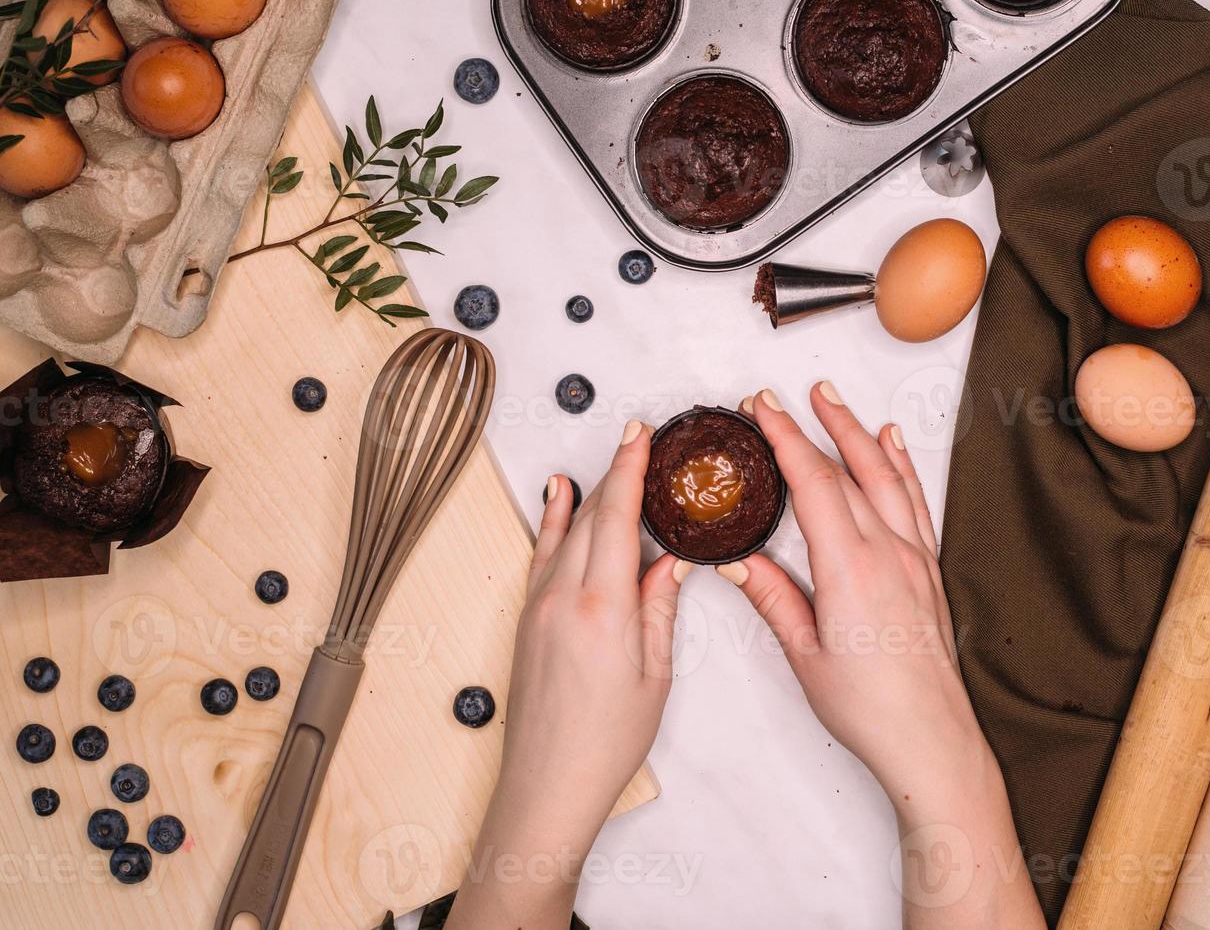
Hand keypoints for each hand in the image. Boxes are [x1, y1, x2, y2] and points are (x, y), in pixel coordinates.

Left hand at [447, 419, 685, 929]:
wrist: (547, 784)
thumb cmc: (603, 743)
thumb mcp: (653, 674)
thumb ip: (659, 608)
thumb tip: (671, 563)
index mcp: (602, 608)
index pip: (617, 518)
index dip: (629, 470)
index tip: (640, 435)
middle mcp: (562, 598)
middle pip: (591, 517)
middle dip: (616, 472)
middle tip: (638, 438)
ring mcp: (538, 607)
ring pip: (565, 532)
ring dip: (588, 492)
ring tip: (605, 458)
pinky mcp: (527, 620)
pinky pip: (543, 555)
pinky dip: (553, 522)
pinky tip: (557, 499)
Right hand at [721, 384, 1042, 928]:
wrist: (930, 738)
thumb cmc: (871, 707)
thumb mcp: (804, 653)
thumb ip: (771, 597)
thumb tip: (736, 562)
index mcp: (851, 569)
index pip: (814, 484)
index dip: (785, 439)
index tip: (762, 408)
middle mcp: (889, 553)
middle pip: (850, 469)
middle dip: (816, 424)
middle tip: (788, 394)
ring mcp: (914, 558)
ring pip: (887, 477)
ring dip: (858, 434)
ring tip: (835, 402)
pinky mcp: (927, 571)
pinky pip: (914, 501)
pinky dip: (901, 466)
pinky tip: (892, 446)